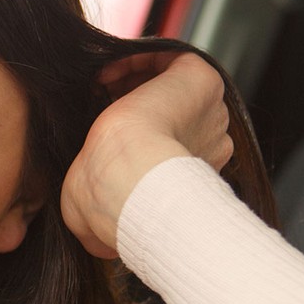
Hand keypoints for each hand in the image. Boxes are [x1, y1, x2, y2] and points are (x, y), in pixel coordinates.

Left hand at [59, 49, 232, 259]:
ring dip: (134, 79)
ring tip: (98, 83)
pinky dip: (137, 58)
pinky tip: (106, 71)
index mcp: (189, 174)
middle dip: (134, 103)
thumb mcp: (94, 222)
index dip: (134, 132)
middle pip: (172, 112)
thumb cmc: (110, 204)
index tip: (100, 129)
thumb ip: (98, 229)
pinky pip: (170, 57)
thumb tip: (98, 246)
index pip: (166, 144)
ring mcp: (209, 110)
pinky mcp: (202, 80)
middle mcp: (208, 141)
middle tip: (96, 101)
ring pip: (171, 85)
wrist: (127, 179)